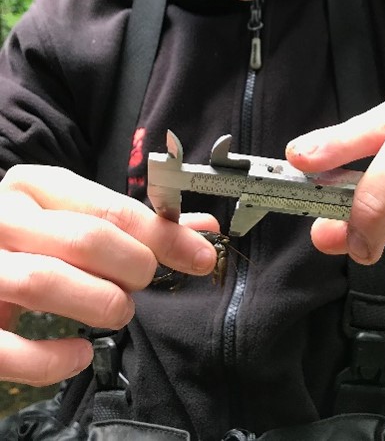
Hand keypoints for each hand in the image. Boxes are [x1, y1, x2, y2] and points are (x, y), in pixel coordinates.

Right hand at [0, 166, 218, 385]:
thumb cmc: (33, 238)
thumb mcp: (76, 217)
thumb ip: (135, 225)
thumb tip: (203, 231)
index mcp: (34, 186)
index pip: (109, 206)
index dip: (162, 234)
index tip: (200, 256)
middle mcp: (1, 219)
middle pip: (83, 239)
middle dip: (132, 266)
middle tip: (143, 282)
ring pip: (45, 281)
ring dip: (99, 302)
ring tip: (120, 311)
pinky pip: (7, 347)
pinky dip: (50, 359)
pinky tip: (79, 353)